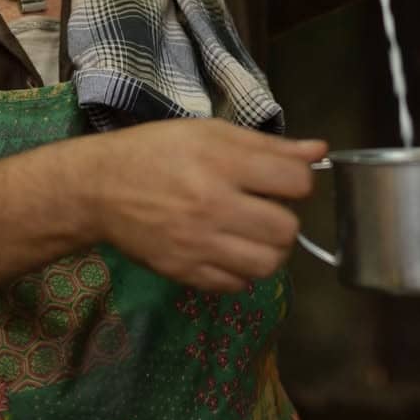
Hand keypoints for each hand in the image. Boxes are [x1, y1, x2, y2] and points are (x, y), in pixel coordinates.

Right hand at [89, 118, 324, 290]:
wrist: (100, 187)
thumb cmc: (157, 151)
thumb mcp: (209, 133)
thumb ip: (266, 145)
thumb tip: (319, 151)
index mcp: (222, 163)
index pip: (296, 183)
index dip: (297, 181)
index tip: (280, 181)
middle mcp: (213, 206)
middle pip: (287, 230)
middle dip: (284, 219)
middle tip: (263, 209)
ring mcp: (199, 244)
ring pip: (268, 265)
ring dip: (268, 250)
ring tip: (250, 234)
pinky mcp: (185, 272)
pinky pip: (236, 286)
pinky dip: (240, 272)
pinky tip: (226, 250)